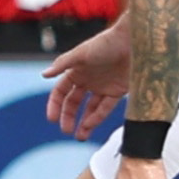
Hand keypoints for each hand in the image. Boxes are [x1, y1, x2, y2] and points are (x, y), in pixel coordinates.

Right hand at [42, 22, 130, 138]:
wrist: (134, 41)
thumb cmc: (106, 43)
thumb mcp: (81, 53)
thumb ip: (63, 64)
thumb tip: (44, 75)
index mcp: (76, 71)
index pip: (60, 92)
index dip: (55, 105)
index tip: (52, 119)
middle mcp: (88, 81)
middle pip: (73, 103)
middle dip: (68, 117)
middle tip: (65, 131)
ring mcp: (103, 87)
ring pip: (90, 109)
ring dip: (84, 123)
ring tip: (79, 137)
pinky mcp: (118, 91)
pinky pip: (106, 108)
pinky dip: (98, 117)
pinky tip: (90, 125)